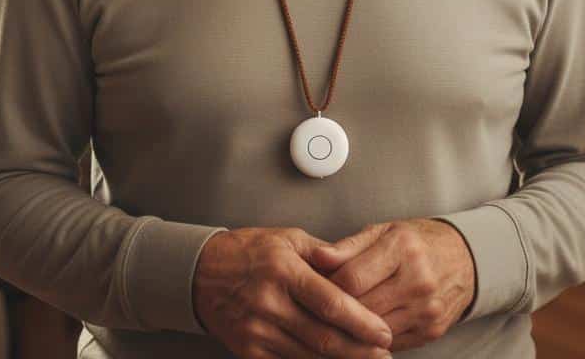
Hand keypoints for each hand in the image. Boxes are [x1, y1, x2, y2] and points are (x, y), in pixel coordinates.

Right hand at [193, 226, 394, 358]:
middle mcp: (270, 302)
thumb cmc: (247, 251)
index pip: (330, 303)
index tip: (384, 331)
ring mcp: (257, 330)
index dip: (362, 322)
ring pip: (308, 356)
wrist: (199, 273)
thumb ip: (322, 252)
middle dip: (360, 350)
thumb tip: (355, 266)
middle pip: (324, 337)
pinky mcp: (248, 350)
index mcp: (284, 270)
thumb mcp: (286, 238)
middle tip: (384, 353)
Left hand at [307, 219, 476, 351]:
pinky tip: (361, 329)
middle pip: (362, 308)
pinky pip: (391, 344)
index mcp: (403, 247)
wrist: (462, 259)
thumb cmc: (415, 242)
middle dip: (336, 310)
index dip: (327, 285)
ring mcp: (427, 309)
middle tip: (319, 306)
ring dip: (352, 328)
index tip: (315, 285)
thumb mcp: (383, 231)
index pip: (352, 278)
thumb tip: (318, 258)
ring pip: (374, 331)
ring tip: (337, 317)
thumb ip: (348, 246)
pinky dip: (372, 339)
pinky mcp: (431, 331)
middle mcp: (418, 279)